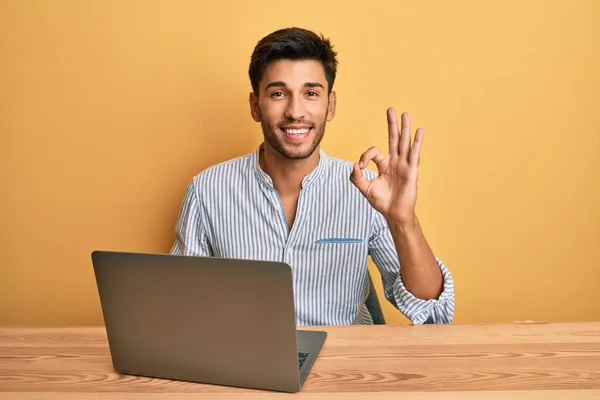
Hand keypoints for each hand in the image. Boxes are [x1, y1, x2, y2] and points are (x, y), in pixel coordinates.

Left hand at [350, 108, 423, 224]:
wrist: (394, 214)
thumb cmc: (382, 202)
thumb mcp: (365, 189)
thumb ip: (357, 177)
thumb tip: (354, 165)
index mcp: (384, 164)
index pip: (374, 152)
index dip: (365, 157)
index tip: (360, 167)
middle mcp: (395, 162)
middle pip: (393, 139)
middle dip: (392, 124)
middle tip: (391, 109)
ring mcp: (404, 165)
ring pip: (404, 143)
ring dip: (405, 129)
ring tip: (406, 114)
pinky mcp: (411, 171)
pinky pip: (414, 154)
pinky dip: (417, 142)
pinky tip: (419, 131)